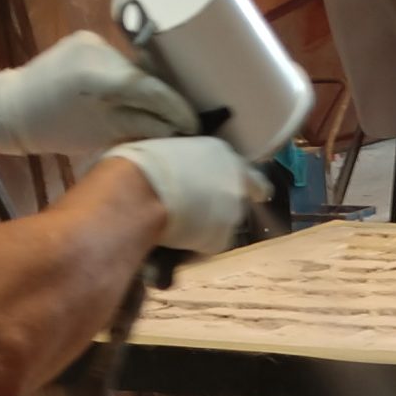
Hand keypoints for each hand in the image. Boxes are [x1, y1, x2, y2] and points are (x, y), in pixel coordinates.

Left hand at [0, 31, 195, 156]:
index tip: (197, 124)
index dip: (178, 108)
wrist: (11, 108)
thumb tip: (178, 129)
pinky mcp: (84, 41)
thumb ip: (142, 126)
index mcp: (101, 75)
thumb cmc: (54, 129)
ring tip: (161, 111)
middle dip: (166, 98)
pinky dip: (128, 79)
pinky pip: (118, 61)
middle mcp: (100, 50)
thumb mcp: (101, 133)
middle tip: (185, 119)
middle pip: (145, 76)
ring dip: (148, 88)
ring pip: (133, 68)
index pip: (153, 89)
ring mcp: (91, 42)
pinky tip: (135, 94)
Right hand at [96, 138, 263, 253]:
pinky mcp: (220, 239)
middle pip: (236, 201)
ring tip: (177, 225)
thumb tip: (179, 169)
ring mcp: (231, 212)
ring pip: (223, 225)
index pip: (250, 173)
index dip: (251, 185)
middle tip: (194, 212)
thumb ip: (187, 161)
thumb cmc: (140, 163)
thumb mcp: (169, 149)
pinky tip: (175, 238)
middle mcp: (235, 181)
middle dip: (220, 208)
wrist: (136, 193)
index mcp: (221, 153)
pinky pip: (209, 244)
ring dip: (207, 227)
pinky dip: (196, 245)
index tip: (258, 194)